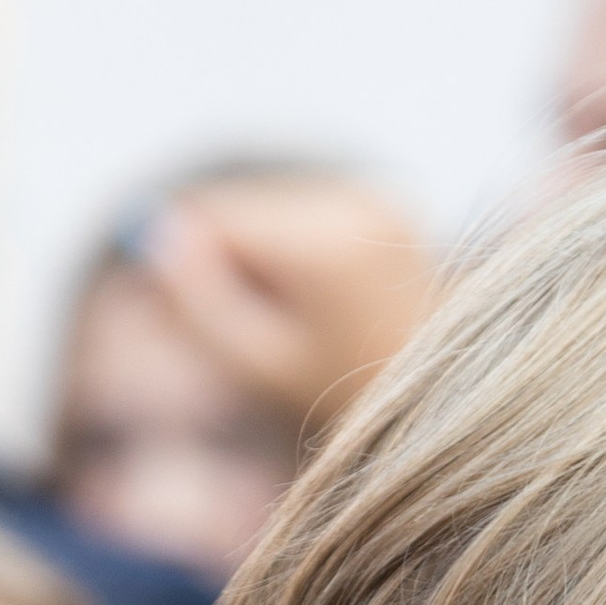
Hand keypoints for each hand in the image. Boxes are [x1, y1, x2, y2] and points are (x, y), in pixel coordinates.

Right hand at [137, 174, 433, 432]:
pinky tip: (324, 301)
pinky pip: (313, 211)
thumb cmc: (348, 401)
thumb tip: (155, 231)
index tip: (164, 305)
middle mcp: (356, 204)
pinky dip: (300, 246)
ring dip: (263, 252)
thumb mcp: (258, 364)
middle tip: (239, 323)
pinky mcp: (391, 203)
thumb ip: (199, 301)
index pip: (213, 217)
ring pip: (275, 206)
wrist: (449, 405)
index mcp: (322, 245)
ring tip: (296, 322)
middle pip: (244, 206)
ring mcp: (379, 199)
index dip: (179, 255)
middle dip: (225, 256)